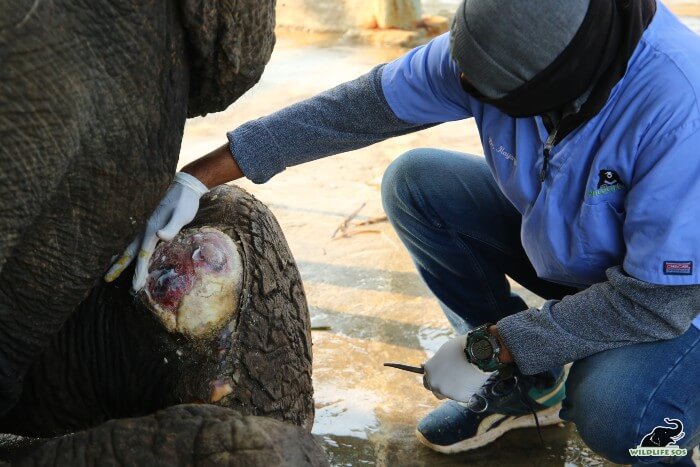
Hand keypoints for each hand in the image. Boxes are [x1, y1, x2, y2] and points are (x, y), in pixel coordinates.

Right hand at [104, 172, 208, 291]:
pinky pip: (136, 242)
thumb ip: (171, 226)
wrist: (185, 186)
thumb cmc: (185, 202)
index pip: (142, 255)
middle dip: (118, 266)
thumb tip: (160, 235)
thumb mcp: (182, 214)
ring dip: (119, 258)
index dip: (138, 271)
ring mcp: (146, 226)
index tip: (135, 287)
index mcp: (151, 230)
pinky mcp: (150, 224)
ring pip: (130, 246)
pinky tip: (128, 254)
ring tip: (110, 269)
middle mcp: (144, 229)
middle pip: (129, 252)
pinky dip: (129, 250)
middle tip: (106, 279)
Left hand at [423, 334, 490, 401]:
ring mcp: (446, 392)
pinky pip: (462, 396)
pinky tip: (472, 380)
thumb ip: (437, 362)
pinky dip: (466, 390)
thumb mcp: (444, 351)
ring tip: (465, 377)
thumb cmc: (462, 348)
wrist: (478, 353)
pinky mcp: (459, 397)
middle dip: (441, 386)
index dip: (435, 377)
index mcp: (429, 369)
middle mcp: (434, 382)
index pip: (427, 378)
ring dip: (454, 388)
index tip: (442, 375)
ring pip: (449, 394)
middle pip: (435, 389)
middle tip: (452, 380)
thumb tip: (433, 366)